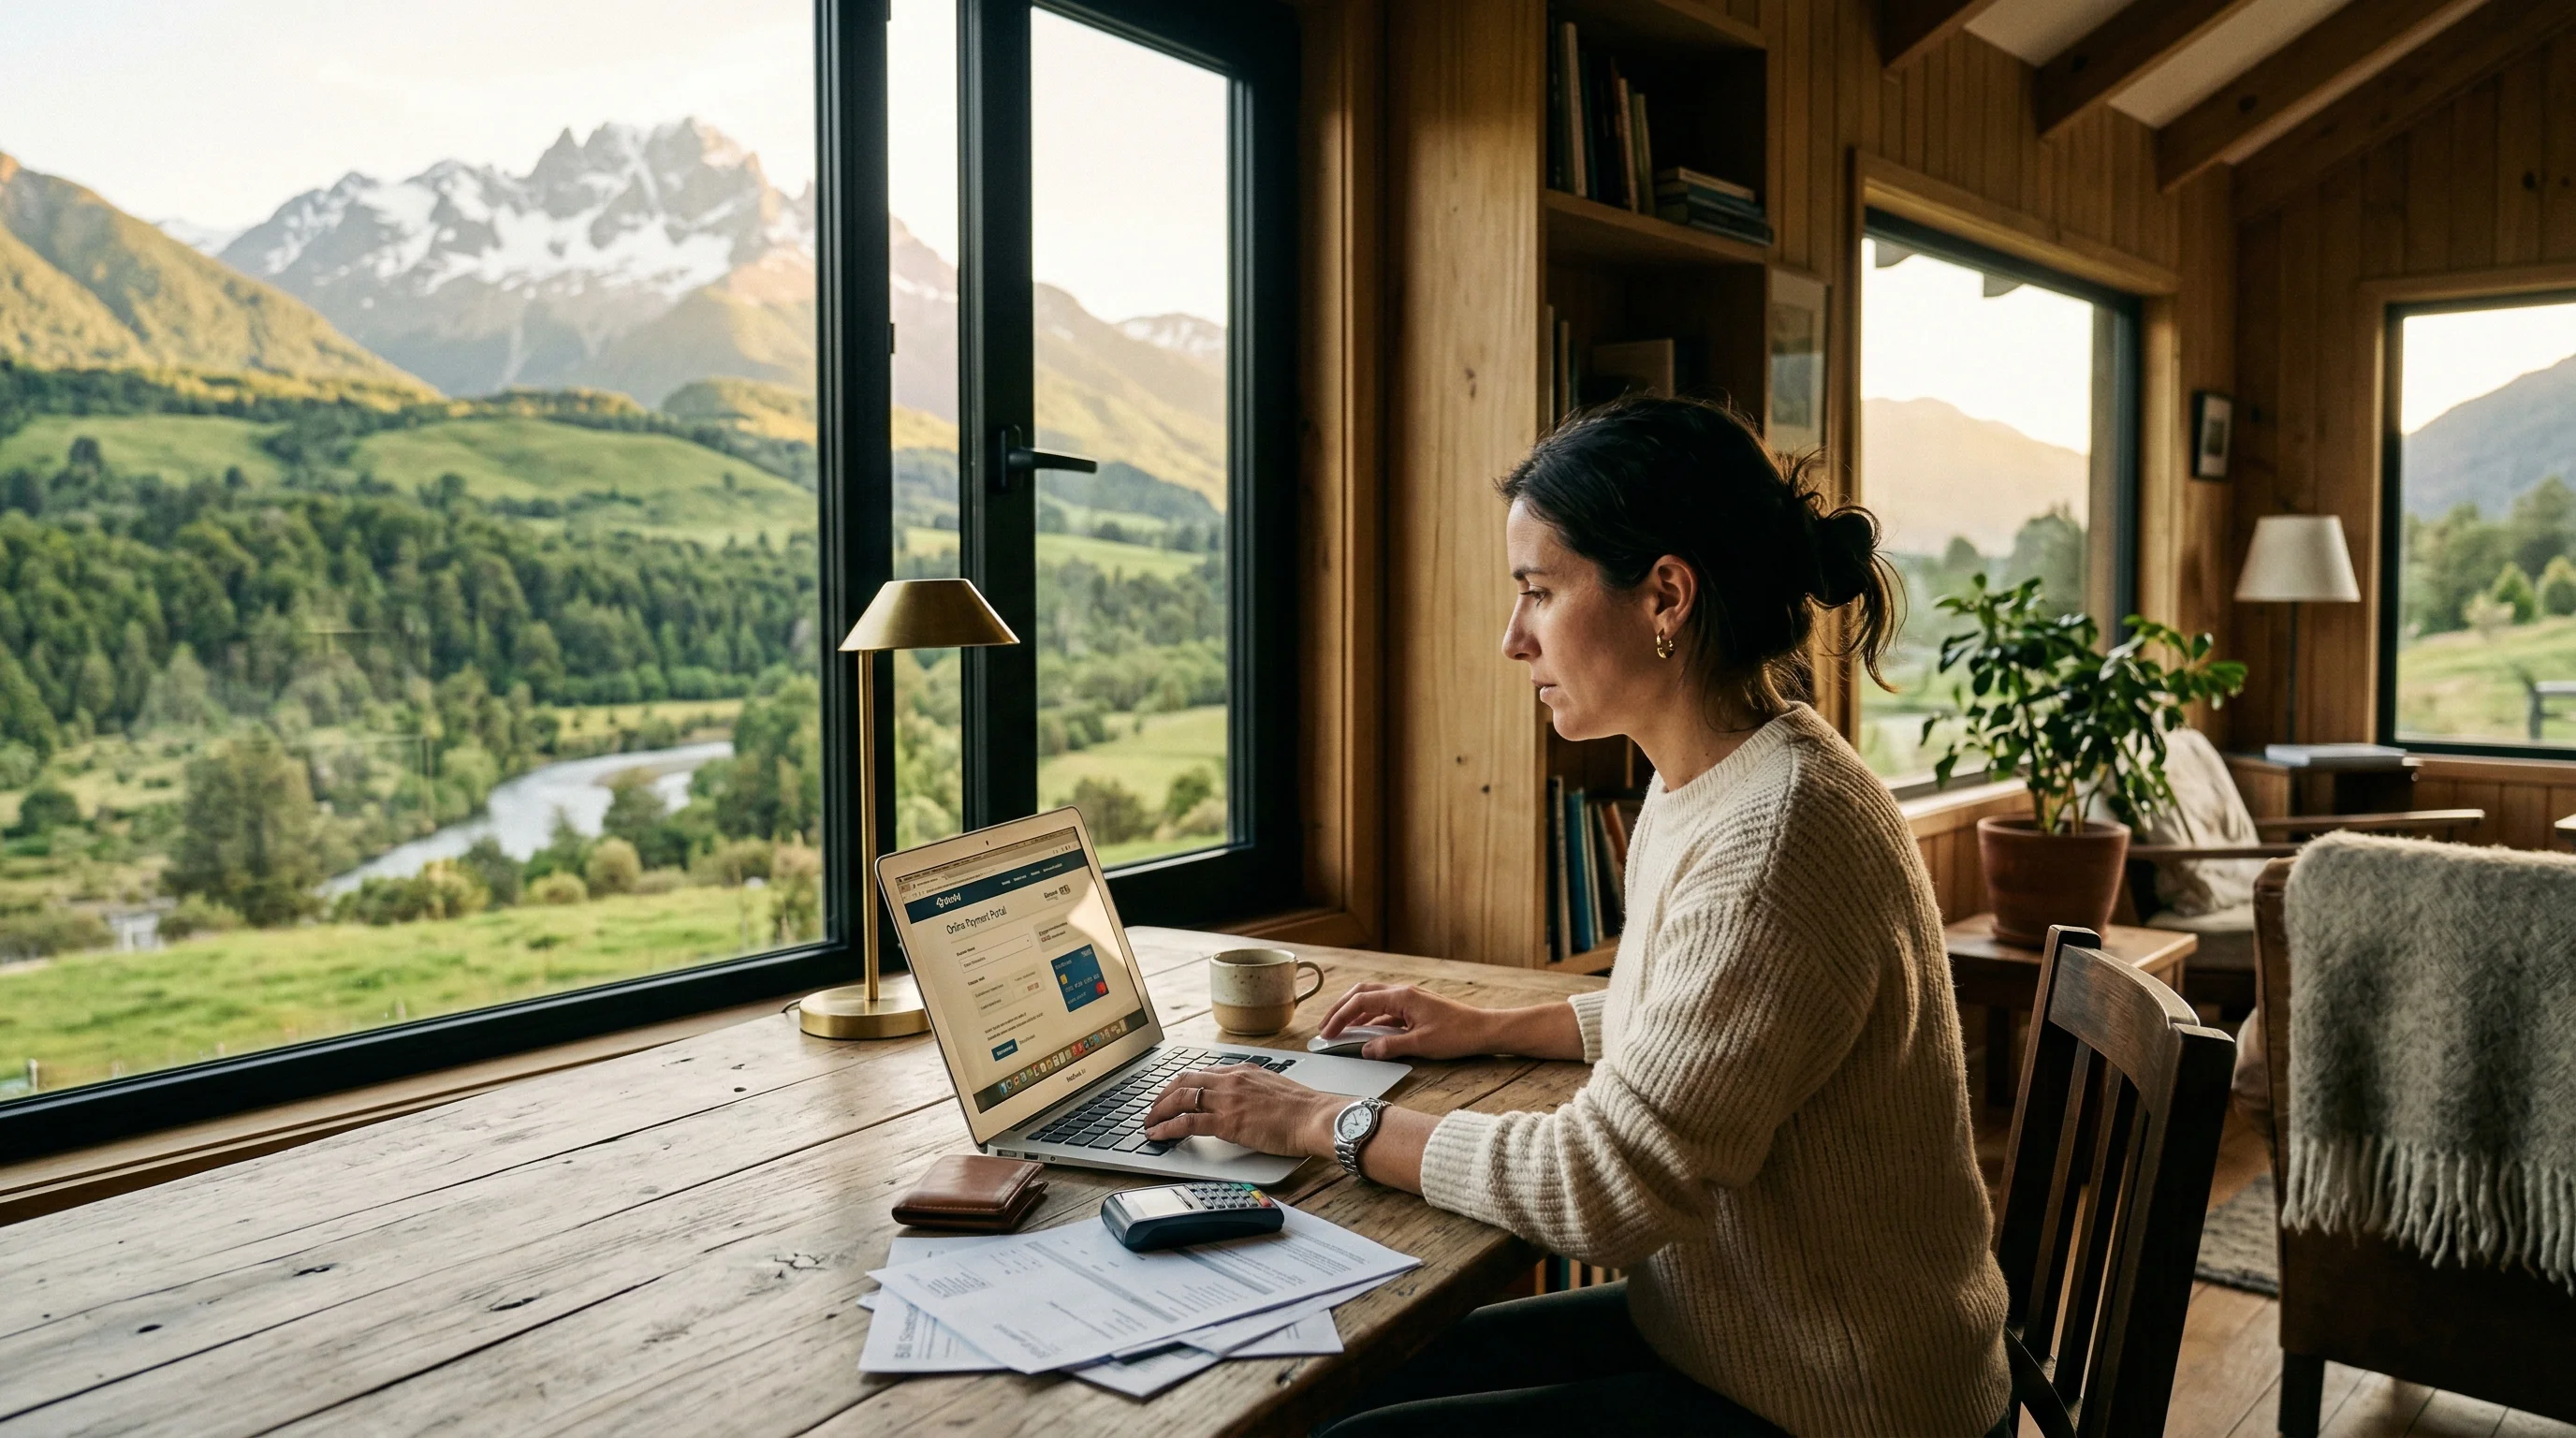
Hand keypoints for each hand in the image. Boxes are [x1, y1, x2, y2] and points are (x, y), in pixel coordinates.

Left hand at [1142, 1064, 1342, 1158]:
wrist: (1316, 1117)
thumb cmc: (1304, 1108)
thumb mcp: (1274, 1087)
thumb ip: (1253, 1091)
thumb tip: (1243, 1103)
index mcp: (1243, 1071)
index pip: (1202, 1073)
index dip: (1182, 1085)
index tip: (1173, 1094)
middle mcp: (1231, 1080)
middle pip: (1184, 1081)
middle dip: (1163, 1095)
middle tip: (1153, 1108)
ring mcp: (1228, 1100)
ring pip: (1181, 1099)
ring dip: (1159, 1111)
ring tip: (1149, 1123)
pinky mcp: (1228, 1122)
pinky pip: (1188, 1123)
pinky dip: (1167, 1128)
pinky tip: (1158, 1135)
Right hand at [1318, 983, 1496, 1060]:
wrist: (1483, 1030)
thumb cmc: (1457, 1035)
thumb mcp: (1421, 1045)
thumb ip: (1389, 1046)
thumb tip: (1365, 1050)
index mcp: (1402, 996)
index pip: (1360, 1001)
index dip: (1340, 1017)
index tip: (1327, 1033)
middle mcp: (1403, 993)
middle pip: (1362, 994)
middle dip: (1340, 1009)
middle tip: (1325, 1027)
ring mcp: (1409, 1000)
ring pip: (1373, 1001)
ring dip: (1354, 1014)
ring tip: (1340, 1030)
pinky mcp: (1414, 1009)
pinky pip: (1385, 1011)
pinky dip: (1370, 1020)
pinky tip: (1365, 1034)